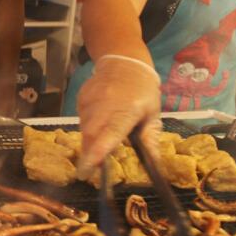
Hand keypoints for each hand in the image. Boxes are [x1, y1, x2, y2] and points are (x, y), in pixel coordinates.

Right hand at [74, 55, 163, 180]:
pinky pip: (81, 120)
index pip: (109, 134)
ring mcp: (91, 100)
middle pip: (91, 135)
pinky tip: (97, 124)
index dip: (97, 153)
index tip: (87, 170)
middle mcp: (107, 104)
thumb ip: (150, 140)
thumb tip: (154, 165)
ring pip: (84, 129)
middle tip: (88, 171)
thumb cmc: (144, 92)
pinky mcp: (81, 98)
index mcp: (128, 110)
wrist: (125, 63)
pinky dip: (87, 129)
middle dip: (88, 155)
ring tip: (98, 143)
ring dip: (89, 142)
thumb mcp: (152, 116)